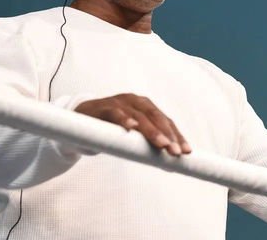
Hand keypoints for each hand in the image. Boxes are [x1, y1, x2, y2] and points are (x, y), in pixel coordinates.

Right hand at [75, 93, 191, 155]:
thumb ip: (145, 146)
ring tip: (162, 145)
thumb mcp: (130, 137)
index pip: (165, 121)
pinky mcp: (102, 107)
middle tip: (176, 152)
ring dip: (151, 131)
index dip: (177, 135)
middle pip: (156, 117)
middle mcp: (135, 101)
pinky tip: (131, 128)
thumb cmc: (110, 129)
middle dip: (168, 135)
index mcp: (145, 107)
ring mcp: (119, 102)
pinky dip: (123, 119)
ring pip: (139, 116)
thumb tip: (169, 165)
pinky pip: (114, 112)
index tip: (187, 152)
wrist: (79, 120)